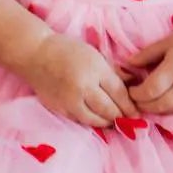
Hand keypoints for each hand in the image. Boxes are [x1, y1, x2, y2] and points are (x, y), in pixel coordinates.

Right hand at [20, 33, 138, 128]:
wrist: (35, 54)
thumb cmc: (67, 50)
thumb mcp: (95, 55)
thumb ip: (114, 72)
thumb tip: (133, 86)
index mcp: (95, 70)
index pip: (119, 94)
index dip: (130, 106)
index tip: (138, 113)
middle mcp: (83, 88)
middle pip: (109, 110)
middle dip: (122, 117)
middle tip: (129, 120)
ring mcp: (70, 101)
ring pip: (95, 120)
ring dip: (108, 122)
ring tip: (115, 121)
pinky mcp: (59, 109)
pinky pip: (80, 120)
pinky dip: (91, 121)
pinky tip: (97, 119)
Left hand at [124, 18, 172, 115]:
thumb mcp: (168, 41)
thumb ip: (146, 55)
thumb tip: (127, 64)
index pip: (149, 91)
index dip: (136, 94)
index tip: (129, 89)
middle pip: (157, 105)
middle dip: (142, 105)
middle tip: (134, 99)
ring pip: (169, 111)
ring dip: (154, 109)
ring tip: (146, 101)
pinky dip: (168, 108)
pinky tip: (162, 100)